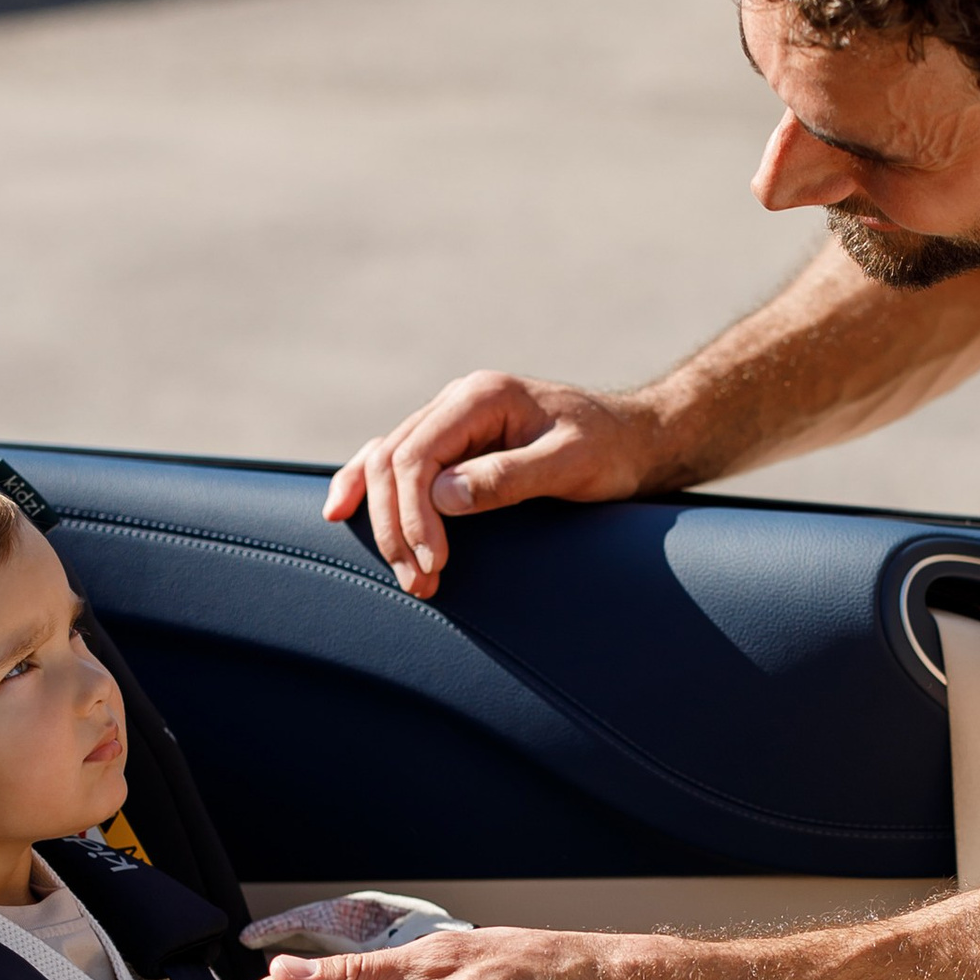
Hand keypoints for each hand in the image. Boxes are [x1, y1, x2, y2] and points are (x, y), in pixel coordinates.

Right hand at [323, 371, 660, 600]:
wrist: (634, 440)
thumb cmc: (609, 451)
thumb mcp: (571, 465)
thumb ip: (509, 477)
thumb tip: (442, 495)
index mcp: (481, 396)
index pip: (416, 454)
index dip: (414, 514)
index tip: (434, 564)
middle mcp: (456, 402)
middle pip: (392, 461)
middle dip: (398, 527)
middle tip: (422, 583)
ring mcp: (451, 421)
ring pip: (385, 462)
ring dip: (386, 520)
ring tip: (406, 574)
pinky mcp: (452, 445)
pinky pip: (396, 464)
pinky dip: (369, 490)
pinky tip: (344, 512)